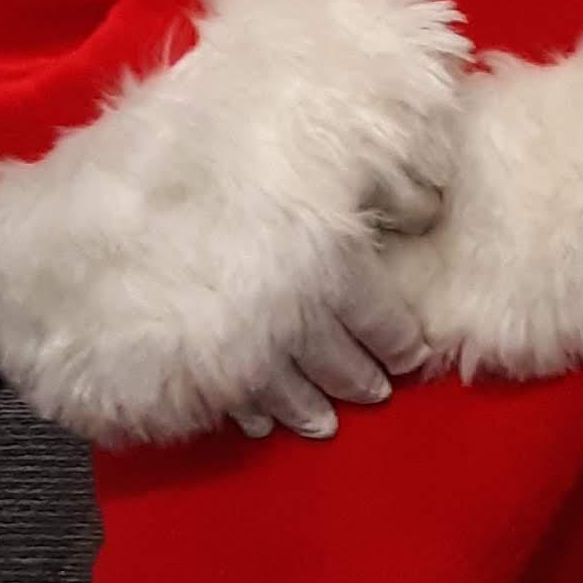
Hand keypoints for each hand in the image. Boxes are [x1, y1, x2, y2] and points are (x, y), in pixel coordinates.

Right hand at [229, 179, 444, 439]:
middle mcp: (302, 319)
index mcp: (339, 272)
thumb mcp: (339, 158)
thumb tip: (427, 213)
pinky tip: (260, 423)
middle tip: (377, 394)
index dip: (402, 345)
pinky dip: (254, 414)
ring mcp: (250, 346)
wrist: (155, 200)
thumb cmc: (256, 166)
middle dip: (362, 382)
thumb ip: (393, 189)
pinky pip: (237, 400)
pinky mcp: (204, 362)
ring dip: (311, 409)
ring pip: (292, 392)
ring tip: (325, 424)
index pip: (385, 326)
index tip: (412, 356)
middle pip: (341, 365)